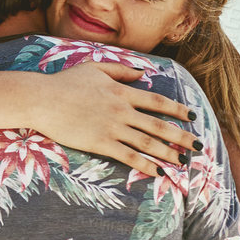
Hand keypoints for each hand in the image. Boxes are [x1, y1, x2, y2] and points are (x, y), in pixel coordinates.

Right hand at [30, 62, 197, 175]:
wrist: (42, 99)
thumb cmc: (64, 82)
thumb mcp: (94, 67)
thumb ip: (121, 70)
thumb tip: (142, 73)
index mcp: (122, 92)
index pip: (158, 102)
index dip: (177, 110)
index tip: (191, 117)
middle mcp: (122, 111)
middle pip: (158, 125)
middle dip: (181, 136)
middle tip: (198, 145)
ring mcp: (112, 128)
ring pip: (147, 143)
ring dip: (168, 153)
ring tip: (182, 162)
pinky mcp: (100, 143)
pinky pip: (128, 156)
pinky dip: (145, 165)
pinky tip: (157, 171)